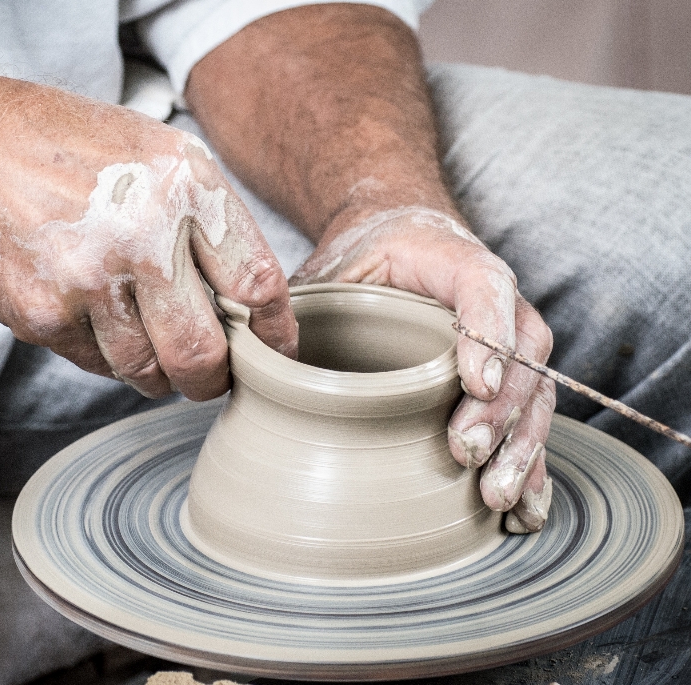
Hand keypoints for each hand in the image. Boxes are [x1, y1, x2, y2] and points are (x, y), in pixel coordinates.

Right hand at [0, 68, 297, 399]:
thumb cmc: (69, 151)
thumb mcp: (157, 154)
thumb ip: (210, 222)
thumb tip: (253, 303)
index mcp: (186, 186)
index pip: (258, 284)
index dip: (275, 334)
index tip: (275, 355)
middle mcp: (145, 233)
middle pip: (206, 353)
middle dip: (213, 380)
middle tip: (209, 376)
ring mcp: (91, 278)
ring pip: (148, 370)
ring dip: (154, 371)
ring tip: (139, 335)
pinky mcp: (46, 314)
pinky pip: (97, 365)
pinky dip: (102, 354)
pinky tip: (88, 313)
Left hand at [290, 206, 554, 532]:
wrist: (395, 243)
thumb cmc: (360, 260)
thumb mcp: (326, 269)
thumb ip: (299, 304)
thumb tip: (258, 359)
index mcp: (450, 259)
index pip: (484, 285)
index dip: (487, 332)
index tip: (472, 383)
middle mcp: (494, 299)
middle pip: (522, 350)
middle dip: (500, 408)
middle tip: (466, 453)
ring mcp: (507, 340)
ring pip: (535, 390)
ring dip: (520, 446)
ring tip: (497, 497)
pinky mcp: (504, 379)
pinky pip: (530, 420)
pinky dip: (531, 465)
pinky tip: (525, 509)